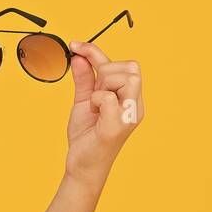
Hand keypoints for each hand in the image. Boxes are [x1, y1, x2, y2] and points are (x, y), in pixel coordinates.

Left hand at [63, 40, 143, 185]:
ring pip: (126, 78)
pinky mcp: (117, 126)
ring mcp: (129, 116)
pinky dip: (97, 100)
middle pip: (131, 67)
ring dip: (103, 85)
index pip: (122, 64)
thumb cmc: (87, 136)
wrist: (81, 166)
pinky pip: (109, 98)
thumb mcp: (83, 101)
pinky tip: (94, 113)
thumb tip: (79, 56)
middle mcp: (135, 106)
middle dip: (106, 71)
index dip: (96, 51)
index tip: (75, 46)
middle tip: (93, 91)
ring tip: (95, 104)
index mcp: (130, 98)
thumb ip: (84, 79)